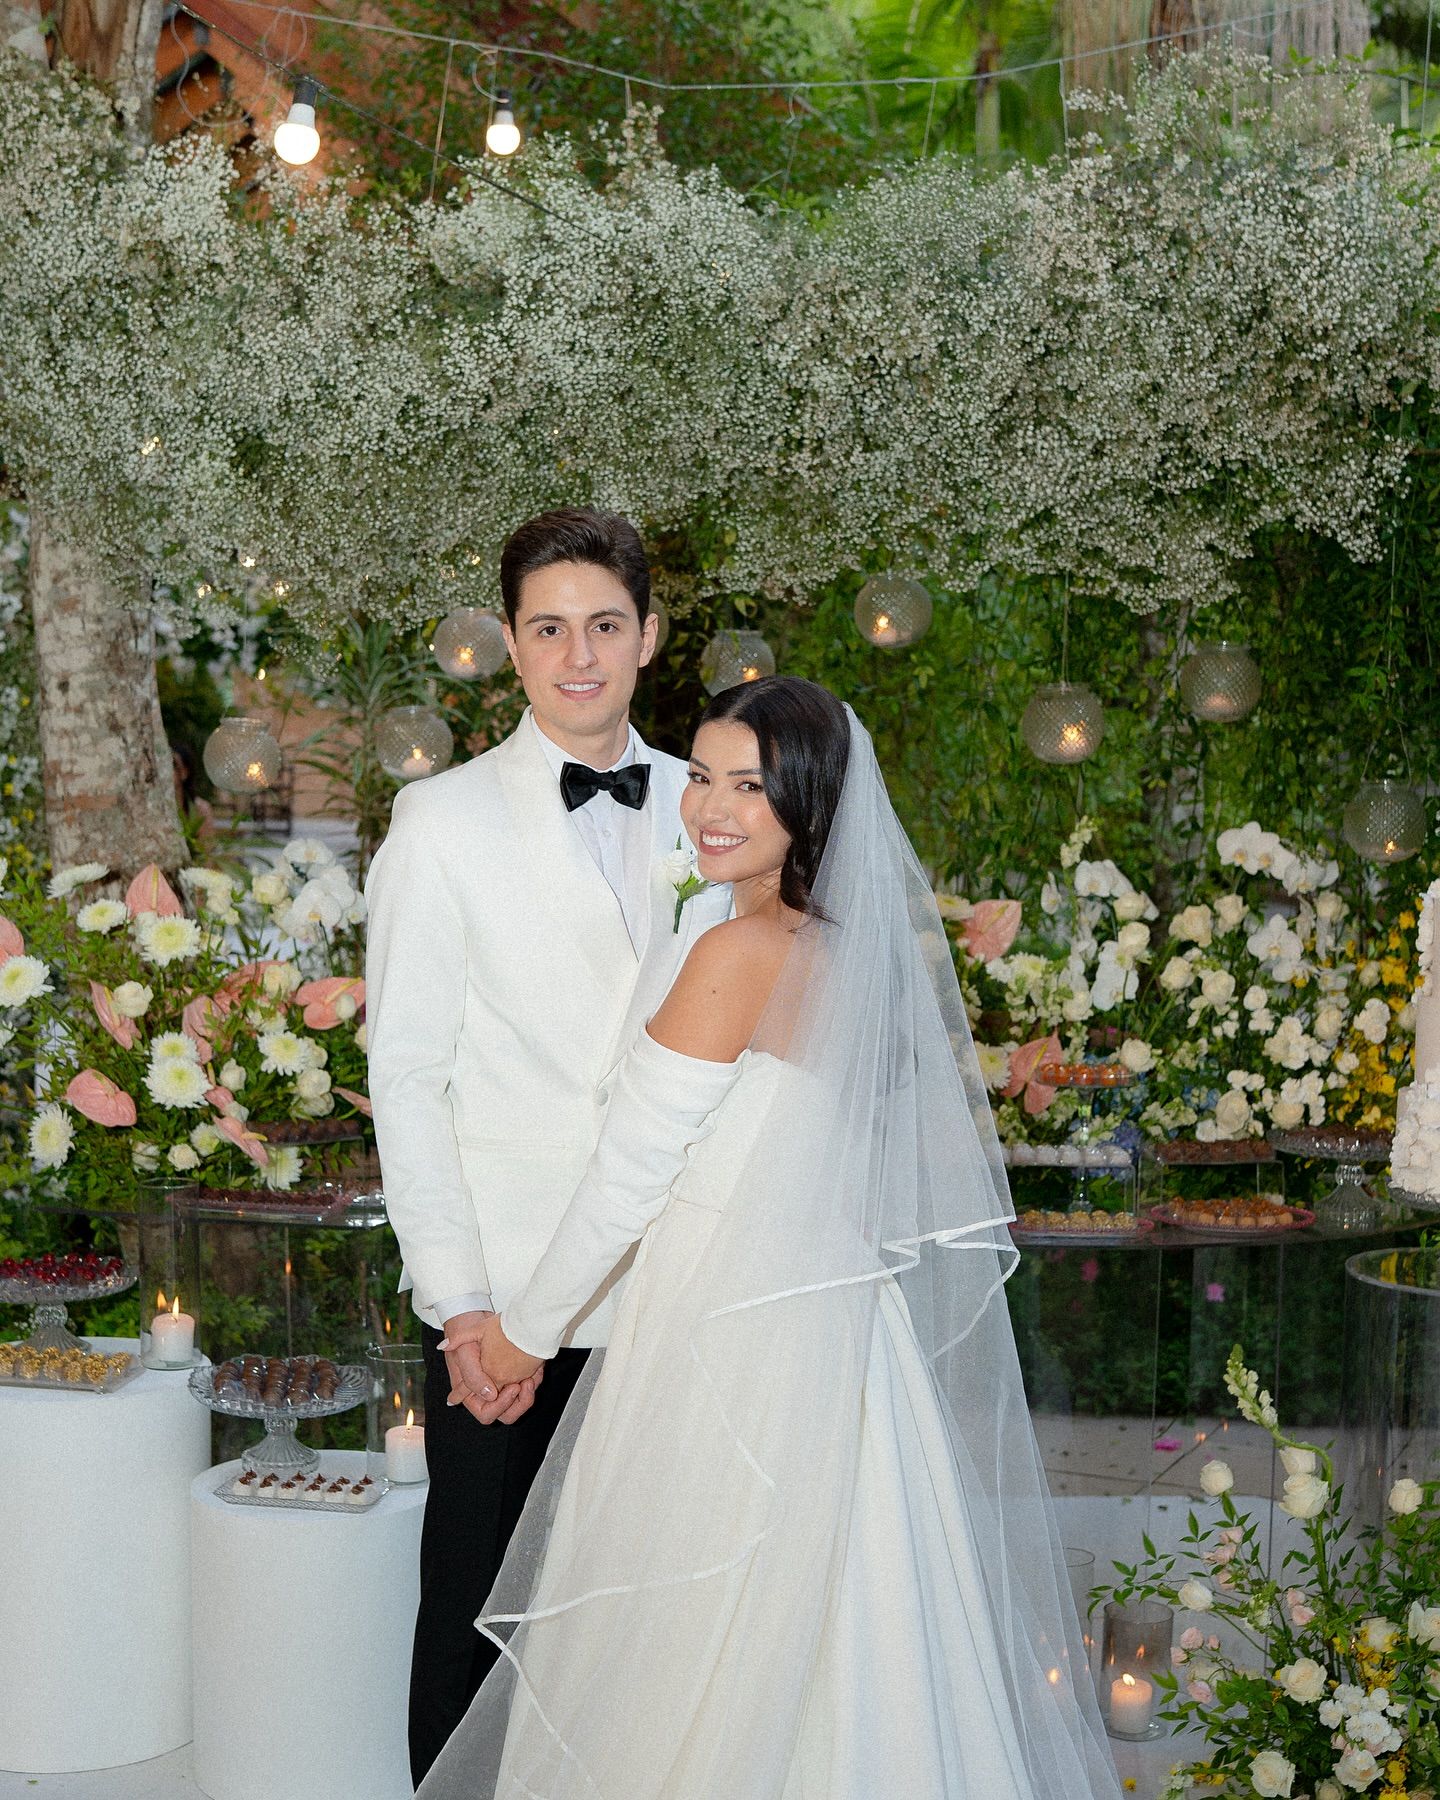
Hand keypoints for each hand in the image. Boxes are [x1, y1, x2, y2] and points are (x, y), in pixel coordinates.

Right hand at [440, 1310, 542, 1426]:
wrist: (475, 1315)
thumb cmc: (465, 1335)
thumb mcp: (464, 1353)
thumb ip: (472, 1376)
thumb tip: (488, 1394)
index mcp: (471, 1392)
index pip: (486, 1413)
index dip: (499, 1406)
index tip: (511, 1388)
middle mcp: (487, 1391)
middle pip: (506, 1413)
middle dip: (519, 1403)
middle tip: (525, 1384)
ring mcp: (501, 1383)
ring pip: (519, 1402)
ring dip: (529, 1393)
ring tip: (532, 1376)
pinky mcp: (513, 1374)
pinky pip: (527, 1387)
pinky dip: (534, 1380)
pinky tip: (537, 1367)